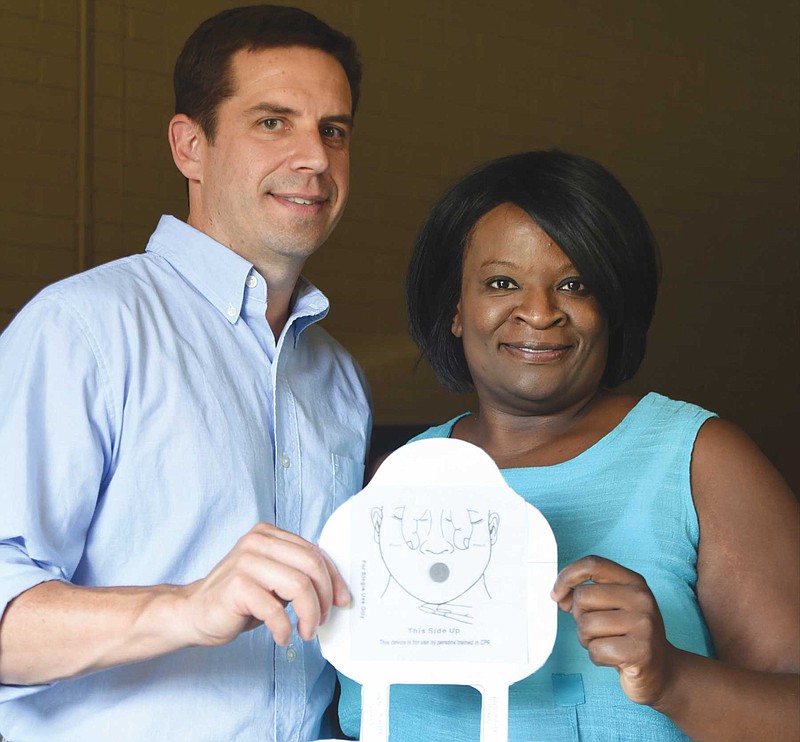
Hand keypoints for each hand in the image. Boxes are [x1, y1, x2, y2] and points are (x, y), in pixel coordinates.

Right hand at [178, 523, 349, 646]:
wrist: (193, 613)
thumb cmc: (238, 599)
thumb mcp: (273, 579)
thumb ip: (297, 574)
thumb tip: (336, 592)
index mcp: (269, 534)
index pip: (314, 552)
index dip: (334, 579)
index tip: (342, 601)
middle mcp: (258, 541)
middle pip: (311, 565)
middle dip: (324, 598)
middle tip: (321, 621)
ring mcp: (246, 561)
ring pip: (299, 586)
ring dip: (309, 615)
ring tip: (305, 632)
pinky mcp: (237, 585)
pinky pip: (275, 609)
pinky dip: (284, 628)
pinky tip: (282, 637)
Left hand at [551, 555, 675, 705]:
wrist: (663, 672)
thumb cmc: (630, 636)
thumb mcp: (614, 606)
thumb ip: (589, 595)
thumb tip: (559, 595)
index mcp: (633, 581)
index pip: (593, 564)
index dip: (568, 575)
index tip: (556, 593)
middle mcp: (641, 598)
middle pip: (582, 597)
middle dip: (580, 617)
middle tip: (598, 629)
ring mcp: (643, 624)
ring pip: (585, 625)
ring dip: (588, 640)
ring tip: (608, 643)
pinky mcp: (640, 651)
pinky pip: (596, 650)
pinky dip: (597, 657)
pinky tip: (614, 658)